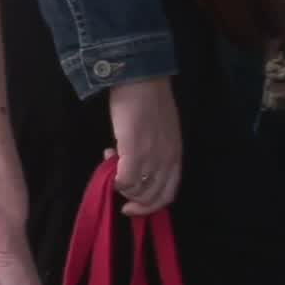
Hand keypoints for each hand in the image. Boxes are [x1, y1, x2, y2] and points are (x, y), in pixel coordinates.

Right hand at [107, 77, 181, 215]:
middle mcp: (168, 160)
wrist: (141, 79)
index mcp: (176, 154)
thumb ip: (155, 151)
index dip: (151, 205)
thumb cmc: (150, 100)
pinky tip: (109, 160)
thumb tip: (136, 166)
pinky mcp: (135, 152)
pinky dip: (115, 179)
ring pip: (138, 190)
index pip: (169, 192)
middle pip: (153, 197)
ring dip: (122, 185)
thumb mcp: (162, 131)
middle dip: (134, 202)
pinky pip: (125, 180)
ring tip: (112, 163)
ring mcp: (153, 157)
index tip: (133, 205)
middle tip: (119, 192)